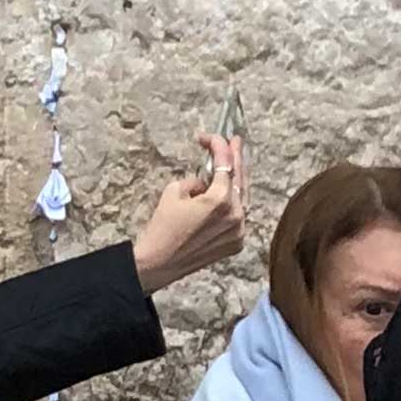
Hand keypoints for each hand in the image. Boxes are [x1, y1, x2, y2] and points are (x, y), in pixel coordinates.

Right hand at [130, 132, 246, 294]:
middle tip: (234, 142)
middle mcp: (235, 215)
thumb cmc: (162, 228)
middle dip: (235, 157)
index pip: (224, 164)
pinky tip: (226, 194)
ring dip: (235, 180)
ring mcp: (238, 231)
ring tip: (231, 165)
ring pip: (242, 198)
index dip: (218, 145)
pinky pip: (239, 216)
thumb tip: (206, 182)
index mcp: (220, 200)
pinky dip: (233, 204)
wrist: (158, 263)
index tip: (212, 137)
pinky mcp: (236, 242)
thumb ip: (196, 181)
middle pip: (240, 178)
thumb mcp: (174, 191)